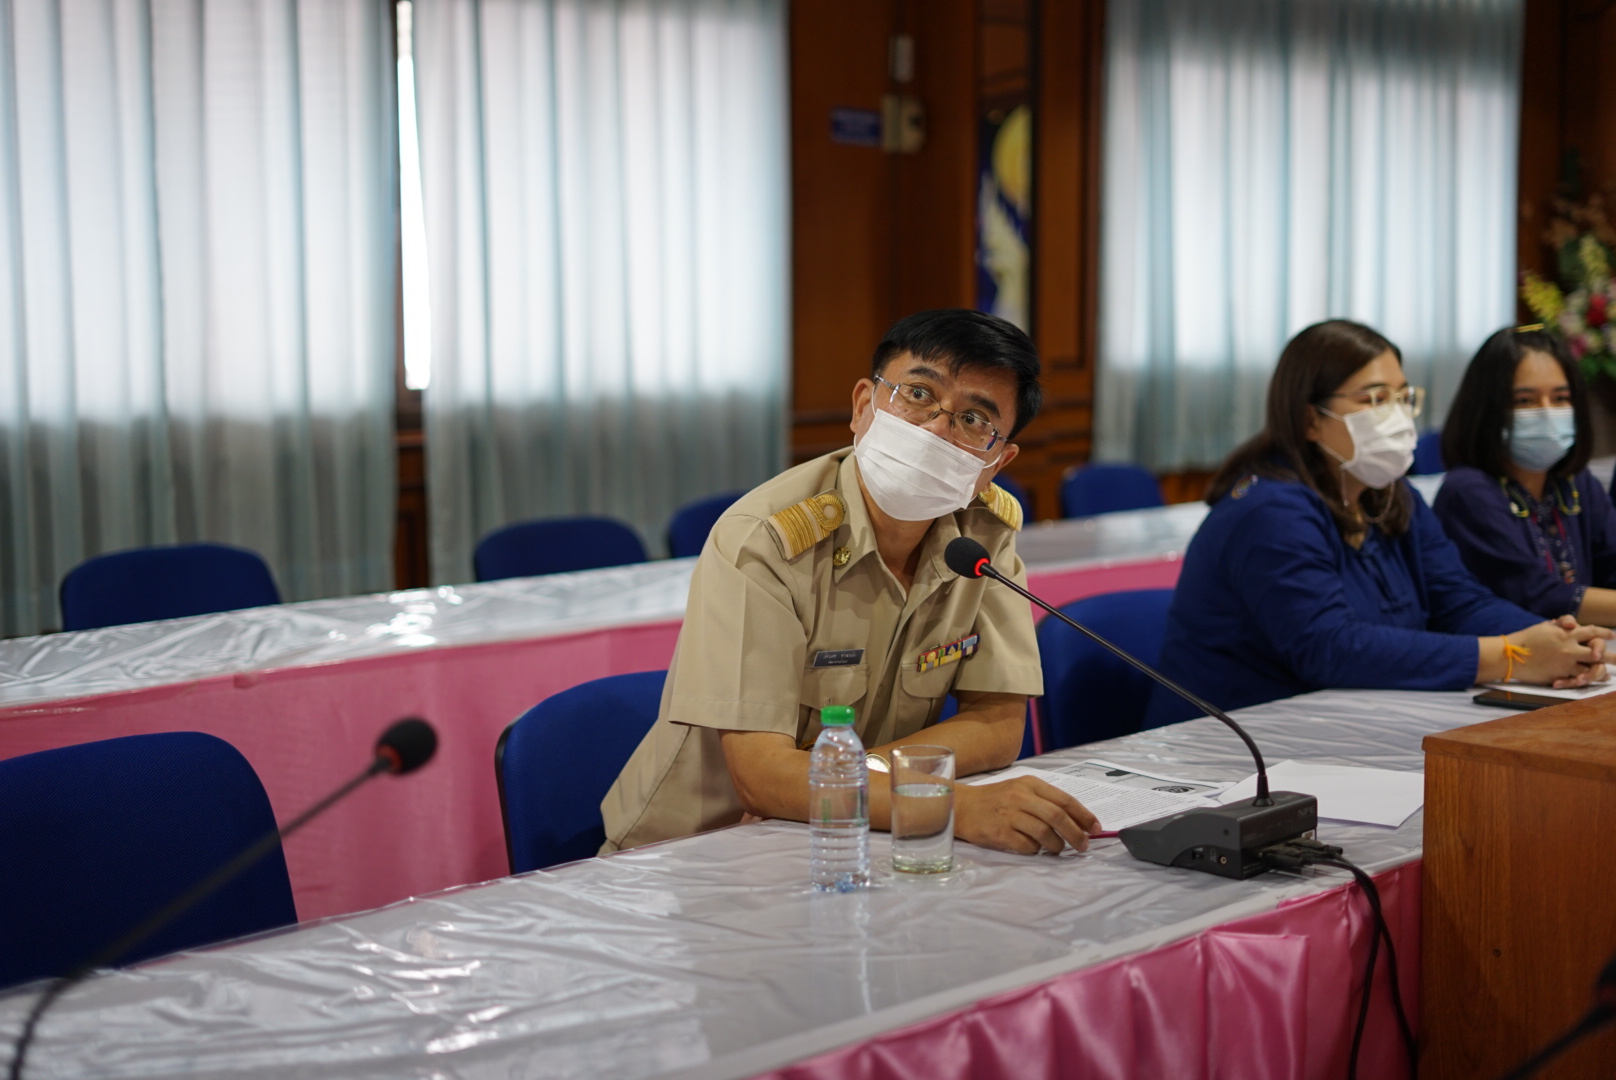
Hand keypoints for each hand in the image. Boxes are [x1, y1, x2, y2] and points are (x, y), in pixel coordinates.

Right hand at [954, 777, 1098, 854]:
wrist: (961, 806)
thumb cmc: (995, 800)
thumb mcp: (1020, 790)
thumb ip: (1045, 801)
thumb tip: (1078, 821)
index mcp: (1029, 784)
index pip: (1064, 799)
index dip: (1083, 815)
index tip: (1095, 828)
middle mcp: (1020, 797)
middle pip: (1057, 816)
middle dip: (1076, 834)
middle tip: (1084, 846)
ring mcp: (1009, 815)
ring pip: (1045, 833)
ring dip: (1057, 845)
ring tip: (1058, 849)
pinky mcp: (1000, 833)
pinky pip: (1027, 846)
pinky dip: (1036, 850)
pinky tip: (1034, 848)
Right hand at [1511, 618, 1612, 687]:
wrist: (1510, 655)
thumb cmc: (1525, 639)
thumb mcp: (1544, 627)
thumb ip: (1559, 626)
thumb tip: (1570, 625)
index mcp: (1566, 634)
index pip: (1591, 631)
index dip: (1602, 632)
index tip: (1612, 635)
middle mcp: (1570, 648)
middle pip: (1597, 651)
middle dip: (1610, 655)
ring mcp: (1566, 662)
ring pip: (1590, 667)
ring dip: (1599, 670)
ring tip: (1606, 673)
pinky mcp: (1559, 675)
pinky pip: (1576, 678)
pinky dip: (1582, 679)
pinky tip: (1587, 680)